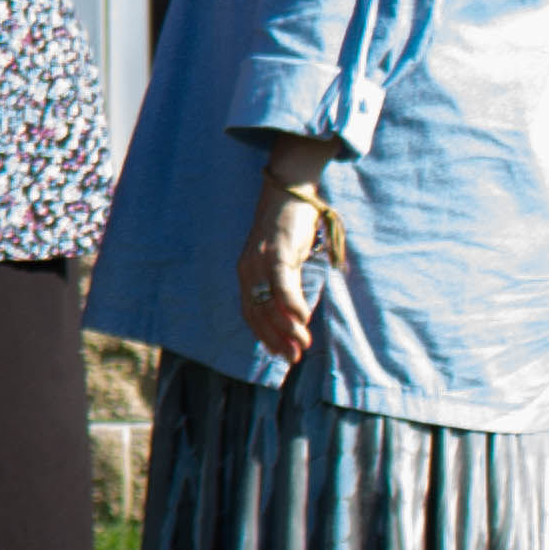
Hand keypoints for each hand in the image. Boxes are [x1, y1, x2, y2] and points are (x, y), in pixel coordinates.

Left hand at [239, 193, 324, 366]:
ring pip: (270, 303)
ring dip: (287, 328)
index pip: (250, 312)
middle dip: (276, 339)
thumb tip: (295, 312)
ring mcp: (261, 261)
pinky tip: (302, 320)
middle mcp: (248, 269)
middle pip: (258, 313)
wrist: (287, 191)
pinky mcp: (277, 252)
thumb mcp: (284, 260)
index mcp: (247, 273)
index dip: (264, 336)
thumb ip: (284, 283)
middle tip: (293, 358)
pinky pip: (282, 284)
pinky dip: (291, 305)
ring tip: (301, 346)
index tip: (280, 354)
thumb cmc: (288, 226)